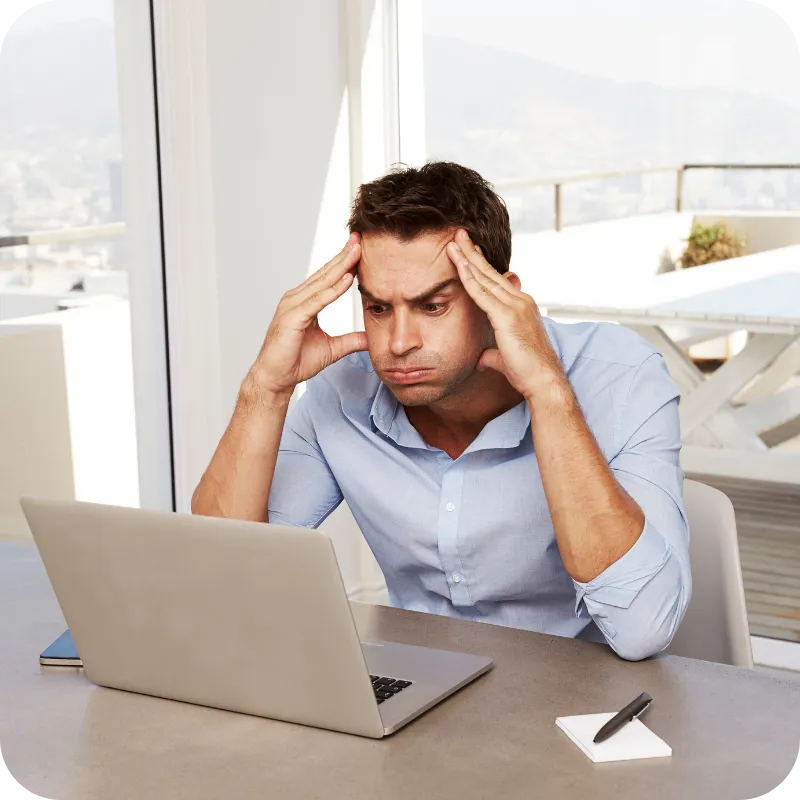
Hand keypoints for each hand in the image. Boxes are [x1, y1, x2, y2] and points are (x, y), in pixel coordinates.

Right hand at [248, 233, 367, 396]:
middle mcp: (297, 298)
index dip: (344, 263)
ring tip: (357, 252)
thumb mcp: (332, 349)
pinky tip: (347, 280)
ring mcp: (293, 306)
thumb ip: (351, 340)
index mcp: (305, 302)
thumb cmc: (296, 361)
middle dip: (344, 256)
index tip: (360, 249)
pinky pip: (317, 301)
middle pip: (325, 273)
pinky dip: (332, 290)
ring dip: (341, 266)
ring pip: (322, 282)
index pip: (328, 278)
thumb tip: (370, 338)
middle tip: (360, 239)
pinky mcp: (293, 317)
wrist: (276, 378)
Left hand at [446, 229, 565, 398]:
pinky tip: (458, 264)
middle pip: (490, 272)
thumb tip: (481, 358)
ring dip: (467, 258)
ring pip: (485, 277)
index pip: (496, 280)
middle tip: (459, 235)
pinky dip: (469, 277)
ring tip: (453, 241)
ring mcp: (515, 306)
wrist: (543, 381)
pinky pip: (482, 293)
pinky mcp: (506, 316)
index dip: (481, 264)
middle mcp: (520, 301)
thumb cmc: (527, 372)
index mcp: (521, 306)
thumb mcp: (505, 358)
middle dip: (472, 252)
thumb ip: (492, 354)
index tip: (469, 251)